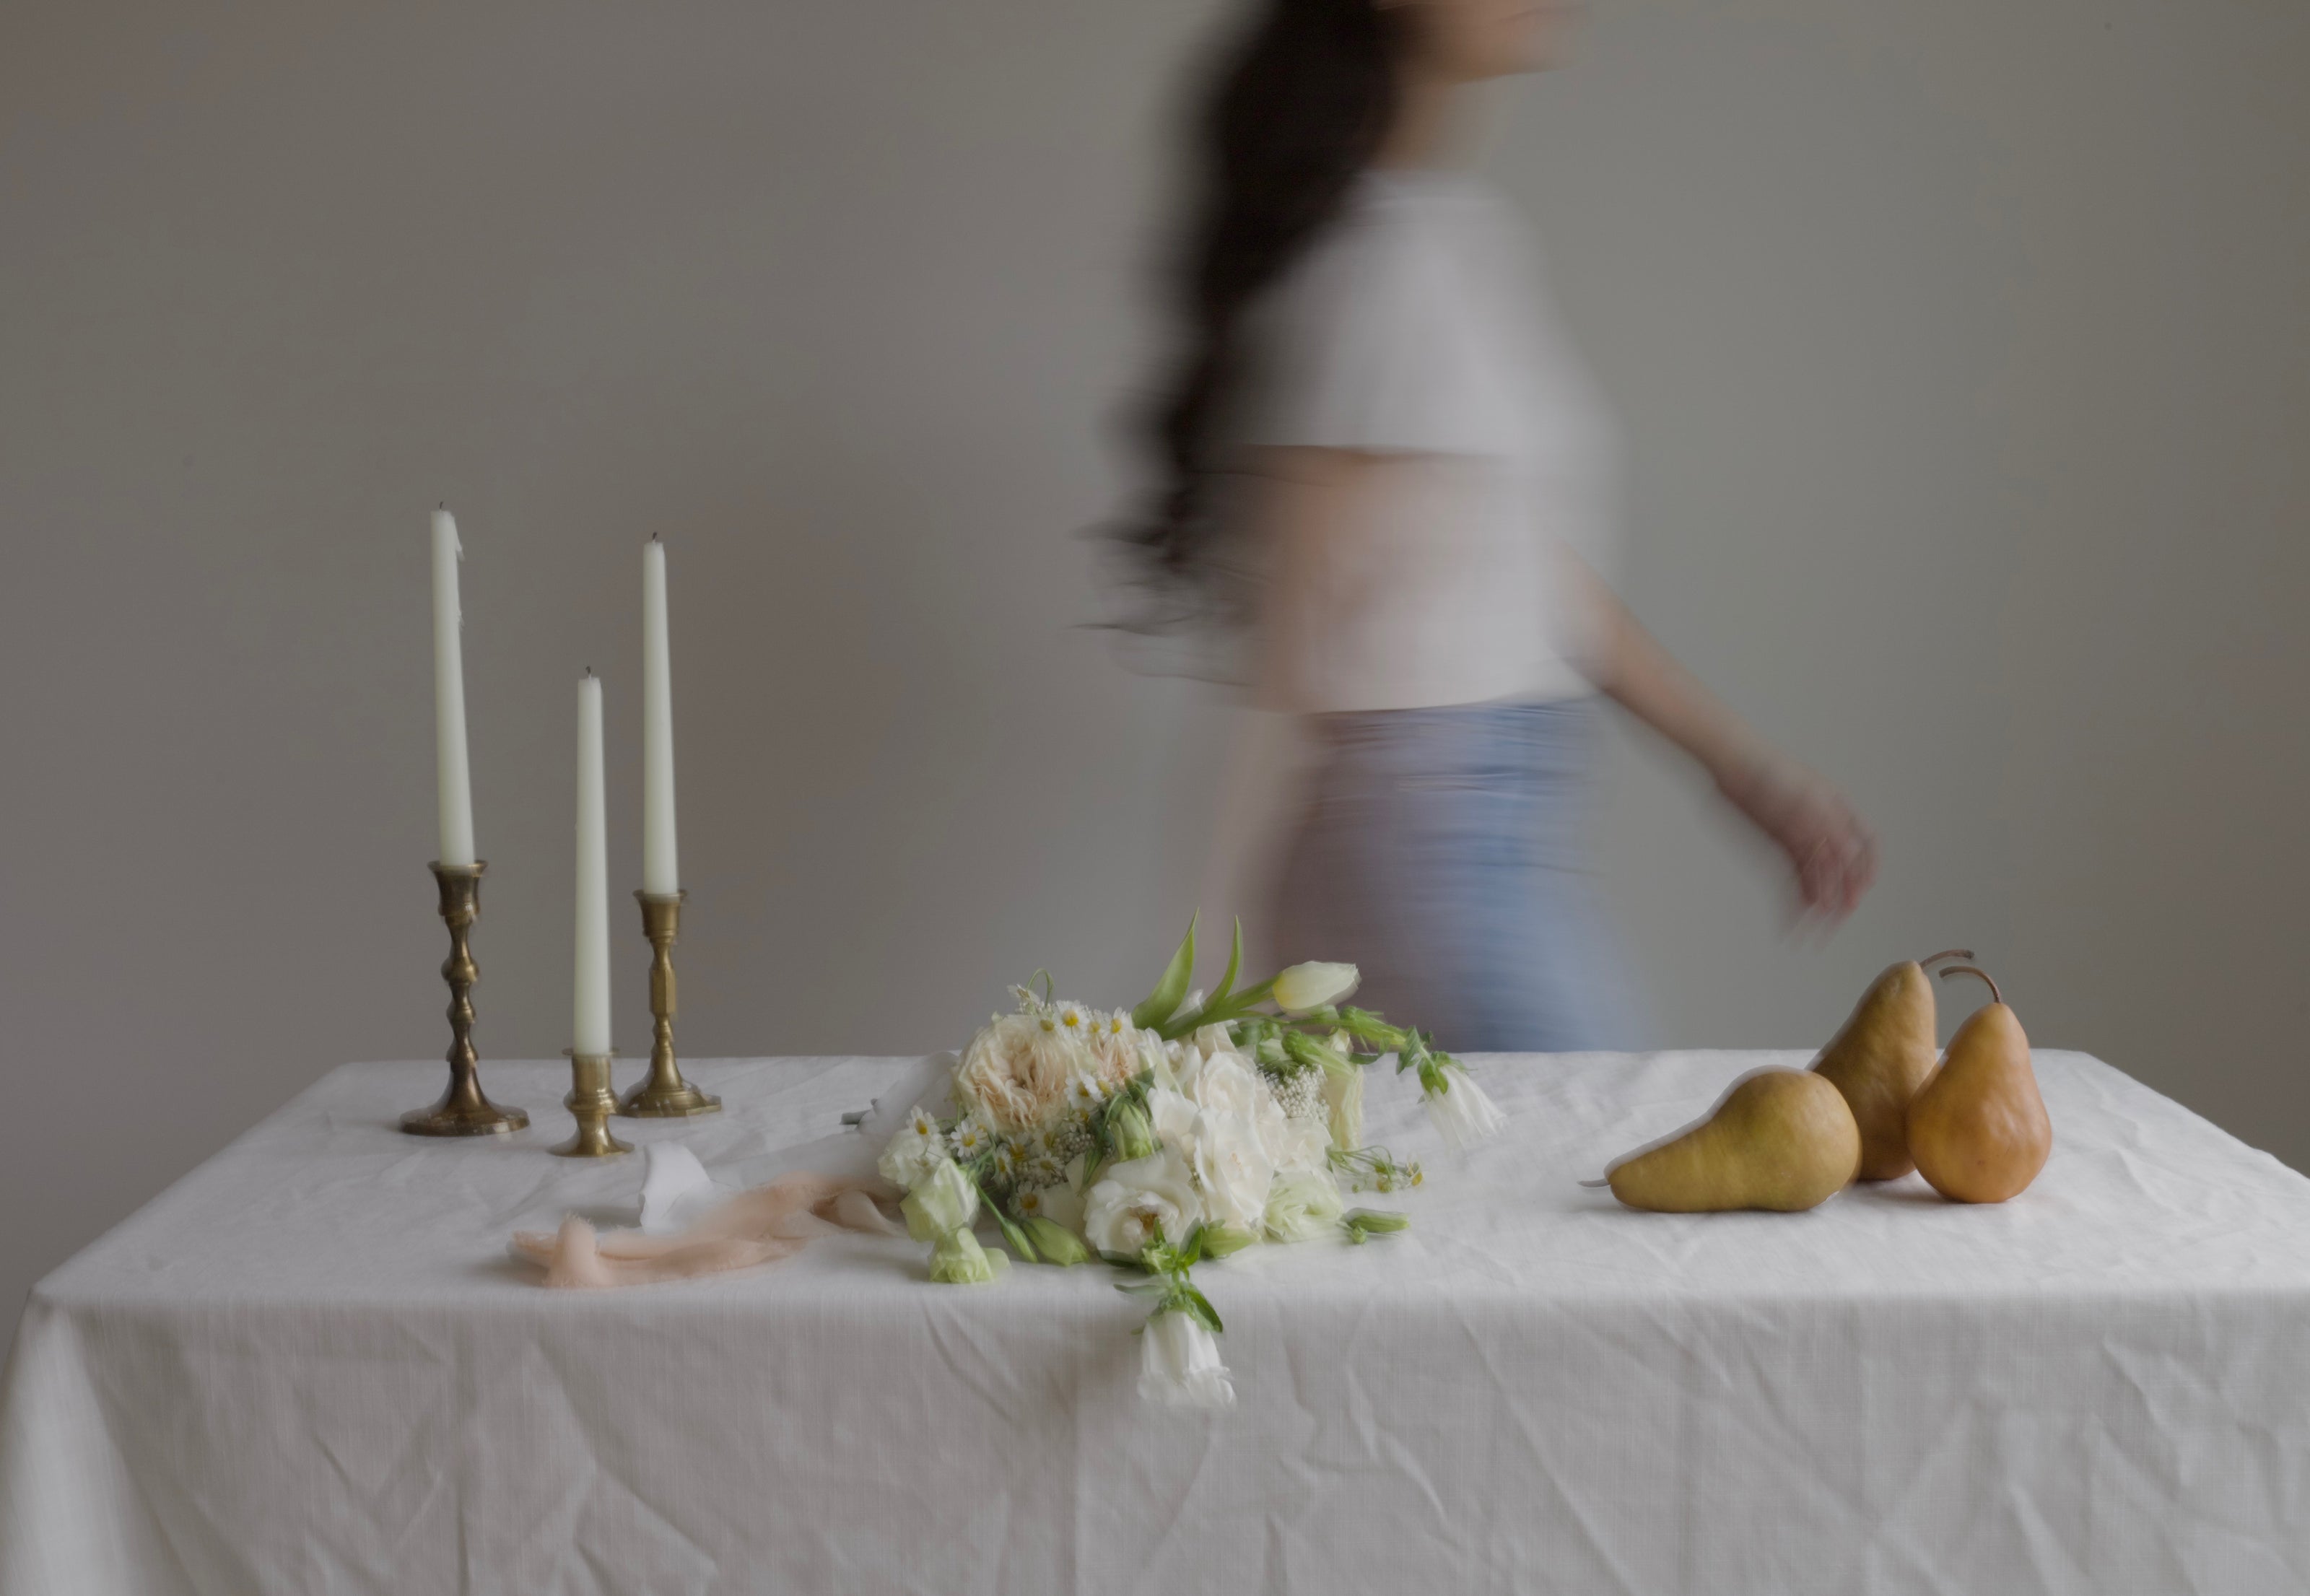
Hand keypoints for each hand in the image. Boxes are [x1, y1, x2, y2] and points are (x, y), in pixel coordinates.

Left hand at [1715, 754, 1876, 926]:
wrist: (1734, 762)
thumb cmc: (1773, 771)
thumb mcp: (1807, 799)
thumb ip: (1829, 828)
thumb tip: (1849, 857)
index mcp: (1839, 810)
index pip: (1864, 846)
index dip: (1865, 871)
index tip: (1861, 895)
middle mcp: (1823, 827)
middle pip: (1839, 869)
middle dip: (1839, 899)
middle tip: (1832, 927)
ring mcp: (1799, 837)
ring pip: (1815, 877)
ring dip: (1816, 905)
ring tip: (1811, 932)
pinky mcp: (1778, 844)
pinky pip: (1792, 876)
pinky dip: (1795, 897)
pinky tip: (1794, 917)